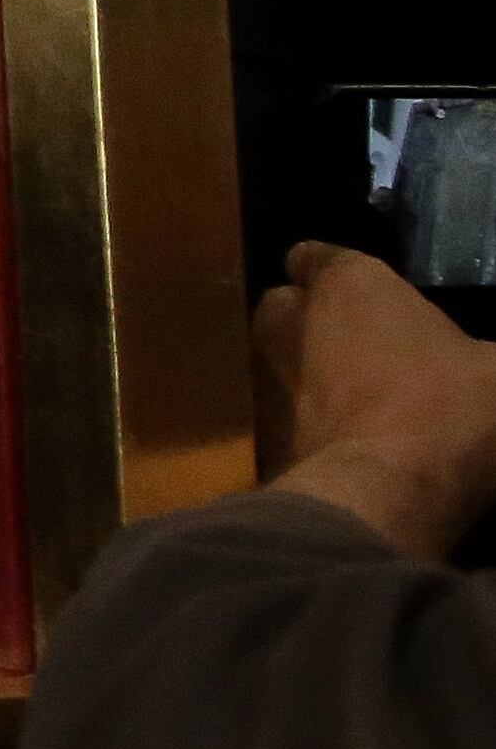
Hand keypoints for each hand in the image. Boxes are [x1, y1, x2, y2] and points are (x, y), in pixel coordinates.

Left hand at [260, 241, 495, 555]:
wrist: (389, 491)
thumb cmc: (448, 405)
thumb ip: (486, 353)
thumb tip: (484, 358)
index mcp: (347, 284)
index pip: (314, 256)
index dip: (335, 271)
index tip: (367, 290)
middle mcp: (295, 322)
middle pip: (286, 306)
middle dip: (312, 317)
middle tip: (365, 339)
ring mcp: (277, 380)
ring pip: (283, 361)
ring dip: (314, 370)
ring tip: (370, 391)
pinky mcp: (274, 436)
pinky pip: (294, 414)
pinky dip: (320, 419)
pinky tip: (364, 433)